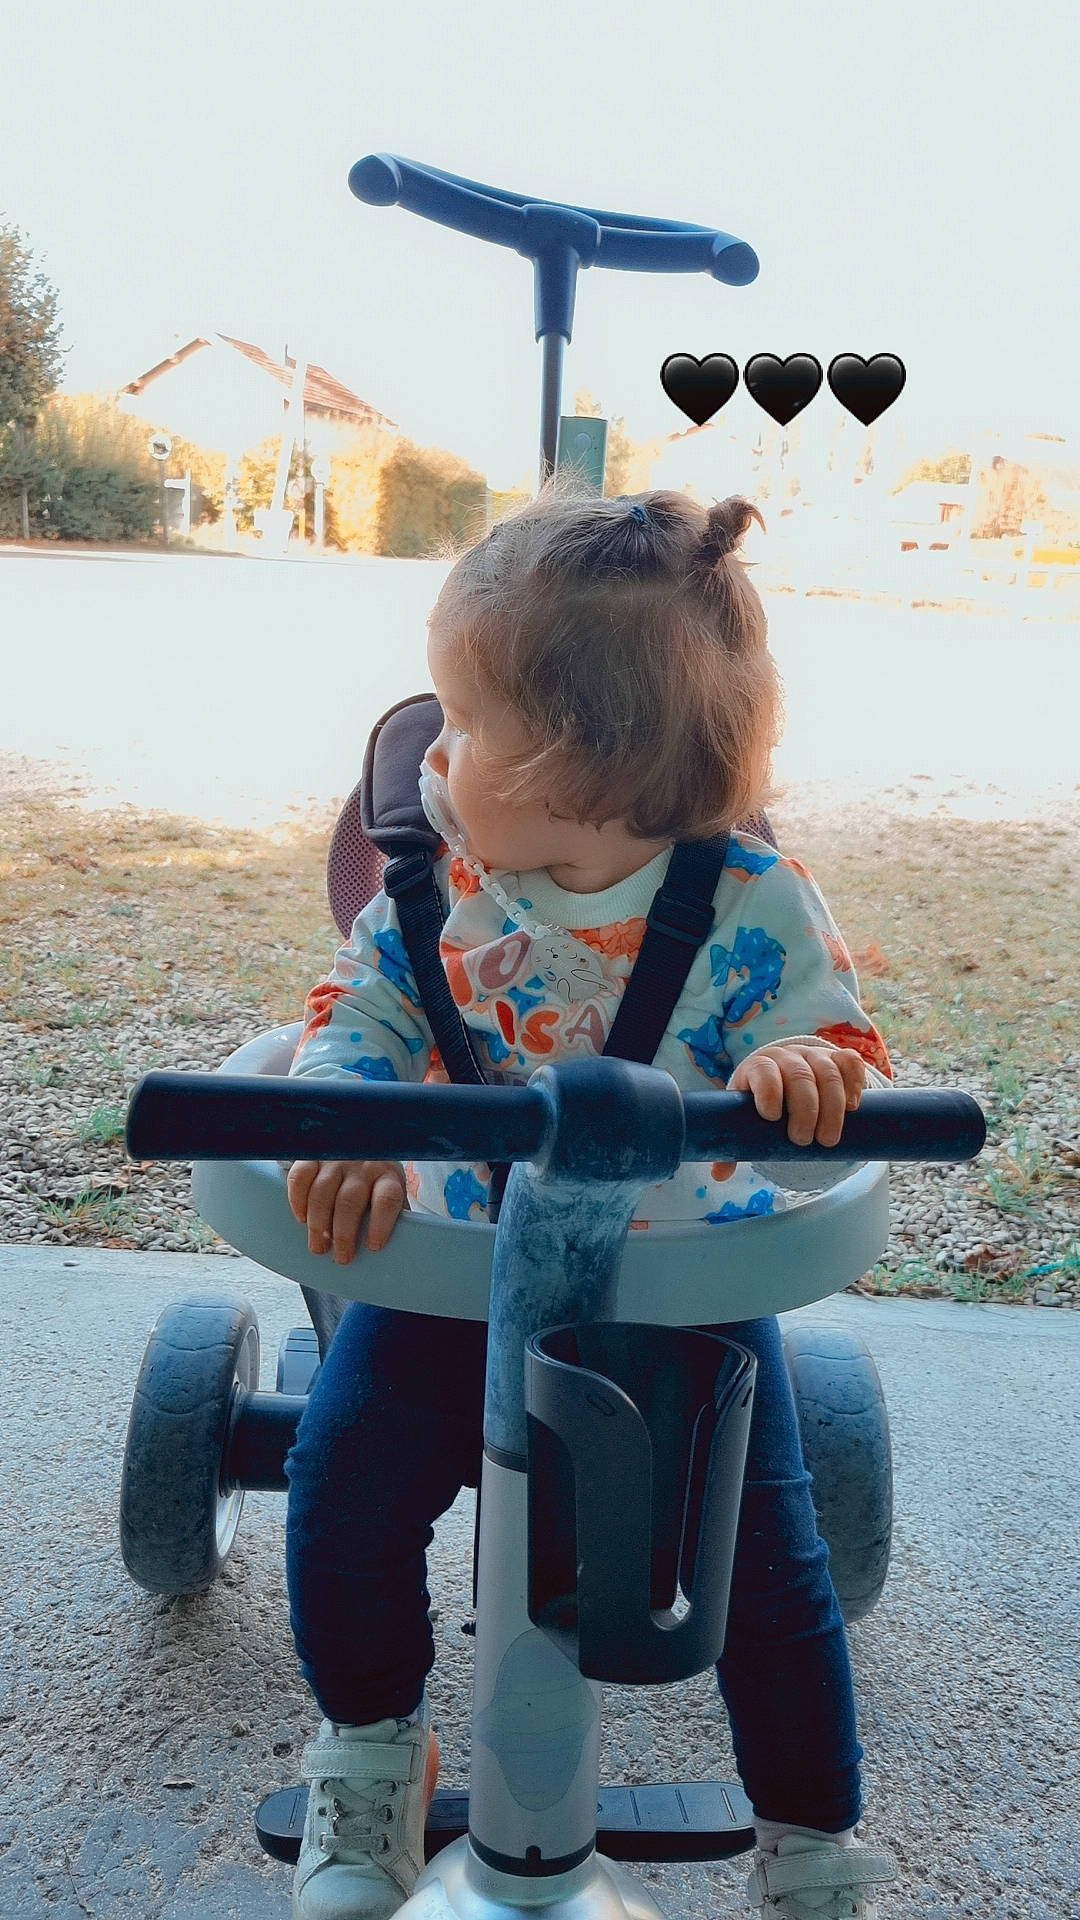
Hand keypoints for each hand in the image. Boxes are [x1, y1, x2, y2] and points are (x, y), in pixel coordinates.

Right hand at [286, 1159, 406, 1261]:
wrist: (360, 1150)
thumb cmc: (377, 1186)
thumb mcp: (391, 1197)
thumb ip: (390, 1219)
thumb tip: (391, 1252)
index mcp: (388, 1177)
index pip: (386, 1199)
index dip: (380, 1224)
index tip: (373, 1247)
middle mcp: (363, 1165)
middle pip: (350, 1200)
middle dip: (343, 1233)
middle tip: (341, 1257)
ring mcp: (337, 1160)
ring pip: (322, 1191)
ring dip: (318, 1223)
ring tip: (318, 1247)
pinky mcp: (313, 1157)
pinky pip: (301, 1176)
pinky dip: (297, 1200)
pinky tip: (302, 1219)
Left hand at [712, 1044, 867, 1180]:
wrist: (785, 1078)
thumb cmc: (762, 1103)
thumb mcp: (747, 1120)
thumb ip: (735, 1147)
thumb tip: (719, 1175)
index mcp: (759, 1067)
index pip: (763, 1070)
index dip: (768, 1090)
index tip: (772, 1117)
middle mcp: (787, 1057)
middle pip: (799, 1075)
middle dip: (805, 1109)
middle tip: (803, 1141)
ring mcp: (815, 1056)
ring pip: (828, 1073)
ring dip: (832, 1107)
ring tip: (828, 1139)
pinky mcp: (838, 1059)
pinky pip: (850, 1063)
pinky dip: (854, 1084)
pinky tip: (853, 1108)